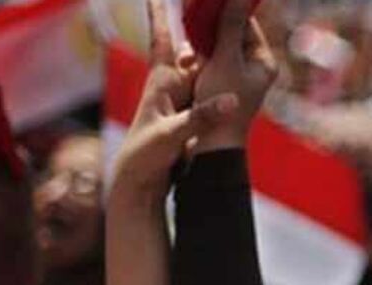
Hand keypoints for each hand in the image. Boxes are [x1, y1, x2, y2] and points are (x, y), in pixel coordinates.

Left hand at [109, 0, 236, 199]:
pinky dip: (219, 70)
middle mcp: (173, 82)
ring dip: (215, 45)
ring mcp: (184, 96)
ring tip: (231, 23)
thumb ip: (201, 118)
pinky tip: (233, 61)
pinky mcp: (193, 110)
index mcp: (162, 80)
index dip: (160, 11)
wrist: (138, 180)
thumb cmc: (145, 155)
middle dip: (201, 20)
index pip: (161, 36)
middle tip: (218, 3)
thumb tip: (230, 101)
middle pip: (191, 43)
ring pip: (204, 63)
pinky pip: (209, 83)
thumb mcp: (173, 135)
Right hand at [192, 0, 277, 153]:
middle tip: (193, 5)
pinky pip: (210, 58)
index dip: (226, 6)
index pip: (246, 22)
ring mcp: (237, 75)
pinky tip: (186, 45)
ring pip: (218, 44)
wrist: (213, 144)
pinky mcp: (221, 83)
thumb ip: (231, 27)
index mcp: (263, 61)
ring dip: (203, 34)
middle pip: (232, 31)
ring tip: (188, 22)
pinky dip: (198, 50)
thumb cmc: (223, 103)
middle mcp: (253, 67)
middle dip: (212, 20)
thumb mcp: (225, 59)